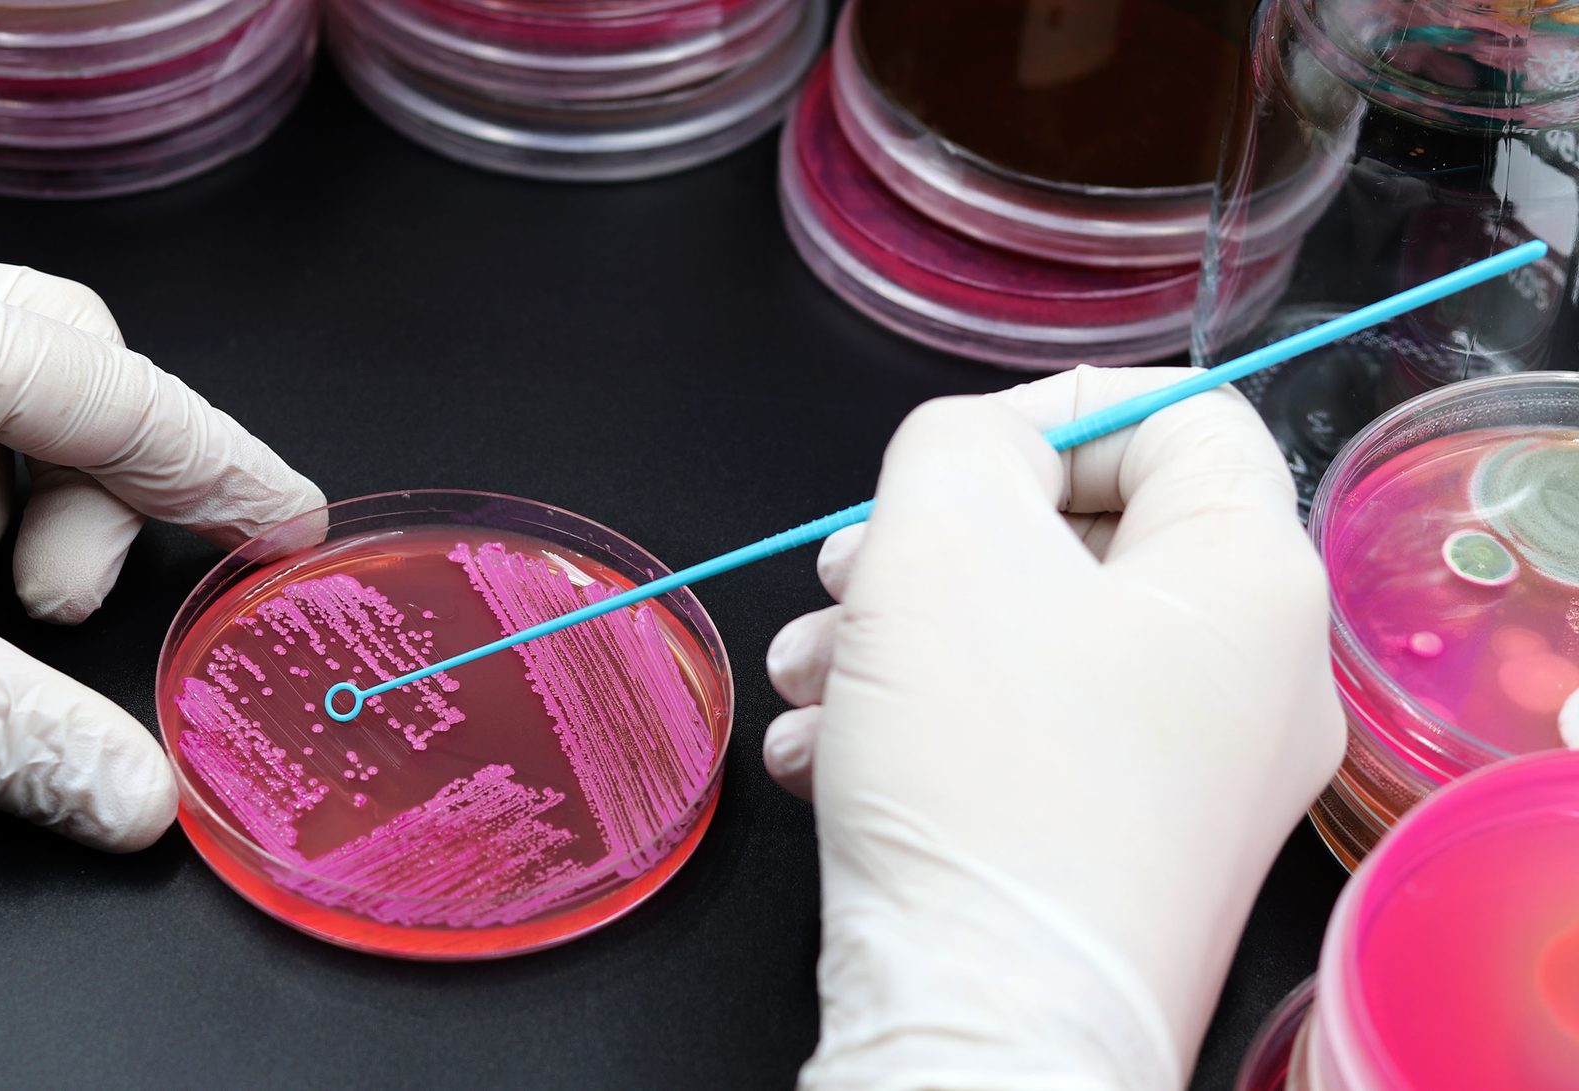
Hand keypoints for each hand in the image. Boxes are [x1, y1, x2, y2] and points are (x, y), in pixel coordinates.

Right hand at [764, 367, 1343, 1089]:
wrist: (987, 1025)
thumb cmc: (986, 787)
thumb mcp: (940, 542)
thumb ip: (962, 439)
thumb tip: (987, 454)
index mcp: (1253, 579)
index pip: (1180, 415)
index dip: (1050, 414)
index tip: (949, 470)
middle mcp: (1253, 679)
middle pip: (1086, 536)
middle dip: (937, 545)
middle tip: (846, 575)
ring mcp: (1194, 775)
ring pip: (1034, 642)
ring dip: (902, 638)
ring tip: (809, 679)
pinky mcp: (1128, 843)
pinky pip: (1028, 736)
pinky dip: (925, 724)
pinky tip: (831, 753)